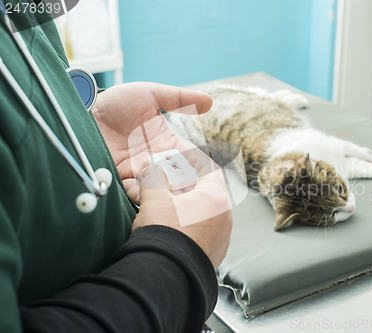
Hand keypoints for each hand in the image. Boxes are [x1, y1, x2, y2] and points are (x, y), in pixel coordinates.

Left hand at [92, 82, 212, 203]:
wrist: (82, 111)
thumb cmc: (118, 101)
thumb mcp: (151, 94)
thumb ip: (179, 98)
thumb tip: (209, 101)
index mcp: (170, 145)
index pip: (194, 162)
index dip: (202, 172)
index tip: (204, 177)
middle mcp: (158, 162)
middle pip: (179, 183)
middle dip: (184, 190)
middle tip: (184, 192)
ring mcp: (140, 174)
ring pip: (159, 192)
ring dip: (162, 194)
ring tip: (160, 192)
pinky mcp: (121, 181)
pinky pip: (135, 194)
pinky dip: (139, 195)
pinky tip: (138, 189)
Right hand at [135, 163, 232, 267]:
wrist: (166, 278)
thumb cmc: (163, 235)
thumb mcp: (154, 199)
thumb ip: (153, 178)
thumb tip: (152, 170)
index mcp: (216, 198)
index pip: (208, 168)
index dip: (191, 160)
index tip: (180, 157)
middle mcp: (224, 217)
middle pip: (204, 190)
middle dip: (181, 184)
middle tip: (163, 181)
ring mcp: (220, 237)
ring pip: (201, 211)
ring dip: (182, 204)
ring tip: (160, 204)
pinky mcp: (212, 253)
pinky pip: (201, 230)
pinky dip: (186, 223)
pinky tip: (167, 225)